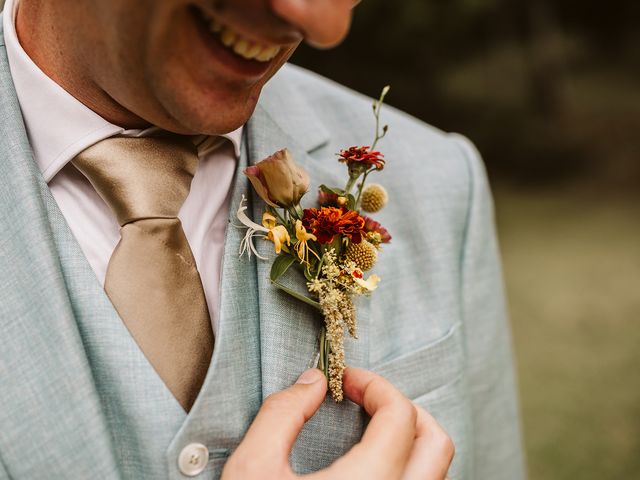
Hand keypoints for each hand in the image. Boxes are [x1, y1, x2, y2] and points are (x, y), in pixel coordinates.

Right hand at [221, 367, 453, 479]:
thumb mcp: (252, 469)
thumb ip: (283, 414)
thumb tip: (312, 382)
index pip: (400, 415)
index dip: (375, 385)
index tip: (346, 380)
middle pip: (436, 444)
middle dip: (405, 409)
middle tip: (367, 399)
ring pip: (434, 475)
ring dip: (410, 441)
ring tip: (370, 429)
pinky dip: (405, 470)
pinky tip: (370, 467)